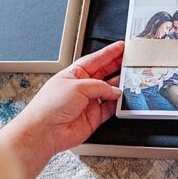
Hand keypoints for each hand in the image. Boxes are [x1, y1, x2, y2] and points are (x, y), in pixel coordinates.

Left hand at [0, 42, 123, 178]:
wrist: (45, 131)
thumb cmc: (50, 106)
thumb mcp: (77, 86)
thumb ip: (100, 86)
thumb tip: (114, 89)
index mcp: (73, 74)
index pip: (95, 60)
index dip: (109, 53)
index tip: (121, 47)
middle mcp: (82, 88)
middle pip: (105, 74)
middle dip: (118, 66)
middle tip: (132, 61)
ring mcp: (88, 102)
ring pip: (110, 91)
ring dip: (120, 86)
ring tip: (132, 80)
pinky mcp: (94, 117)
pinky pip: (111, 108)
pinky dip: (118, 104)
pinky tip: (124, 99)